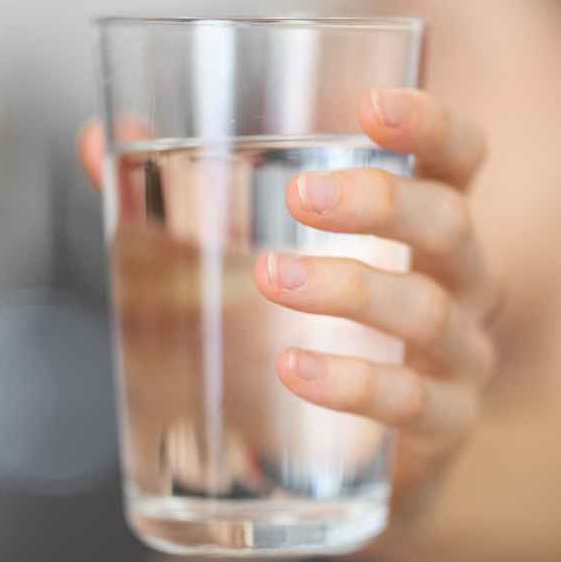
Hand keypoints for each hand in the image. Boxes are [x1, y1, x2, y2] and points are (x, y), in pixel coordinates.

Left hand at [80, 89, 496, 516]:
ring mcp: (461, 355)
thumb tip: (99, 139)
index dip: (431, 123)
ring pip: (427, 310)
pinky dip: (354, 383)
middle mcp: (460, 281)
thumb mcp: (254, 255)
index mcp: (424, 225)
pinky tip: (295, 368)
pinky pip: (413, 402)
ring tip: (272, 278)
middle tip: (300, 197)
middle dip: (379, 202)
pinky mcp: (445, 425)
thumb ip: (183, 198)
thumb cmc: (311, 329)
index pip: (459, 157)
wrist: (349, 456)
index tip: (370, 105)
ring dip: (349, 289)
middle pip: (449, 223)